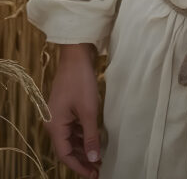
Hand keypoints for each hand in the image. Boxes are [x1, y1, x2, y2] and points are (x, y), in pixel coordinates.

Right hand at [44, 45, 102, 177]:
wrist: (76, 55)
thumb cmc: (81, 82)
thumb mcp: (89, 111)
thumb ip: (90, 136)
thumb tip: (93, 158)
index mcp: (55, 126)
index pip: (65, 155)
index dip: (79, 166)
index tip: (93, 174)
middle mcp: (53, 122)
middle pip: (67, 148)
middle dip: (82, 159)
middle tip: (98, 168)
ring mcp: (59, 114)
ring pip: (70, 138)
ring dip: (83, 147)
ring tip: (98, 156)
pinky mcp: (65, 107)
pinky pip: (72, 127)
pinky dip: (82, 135)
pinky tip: (93, 139)